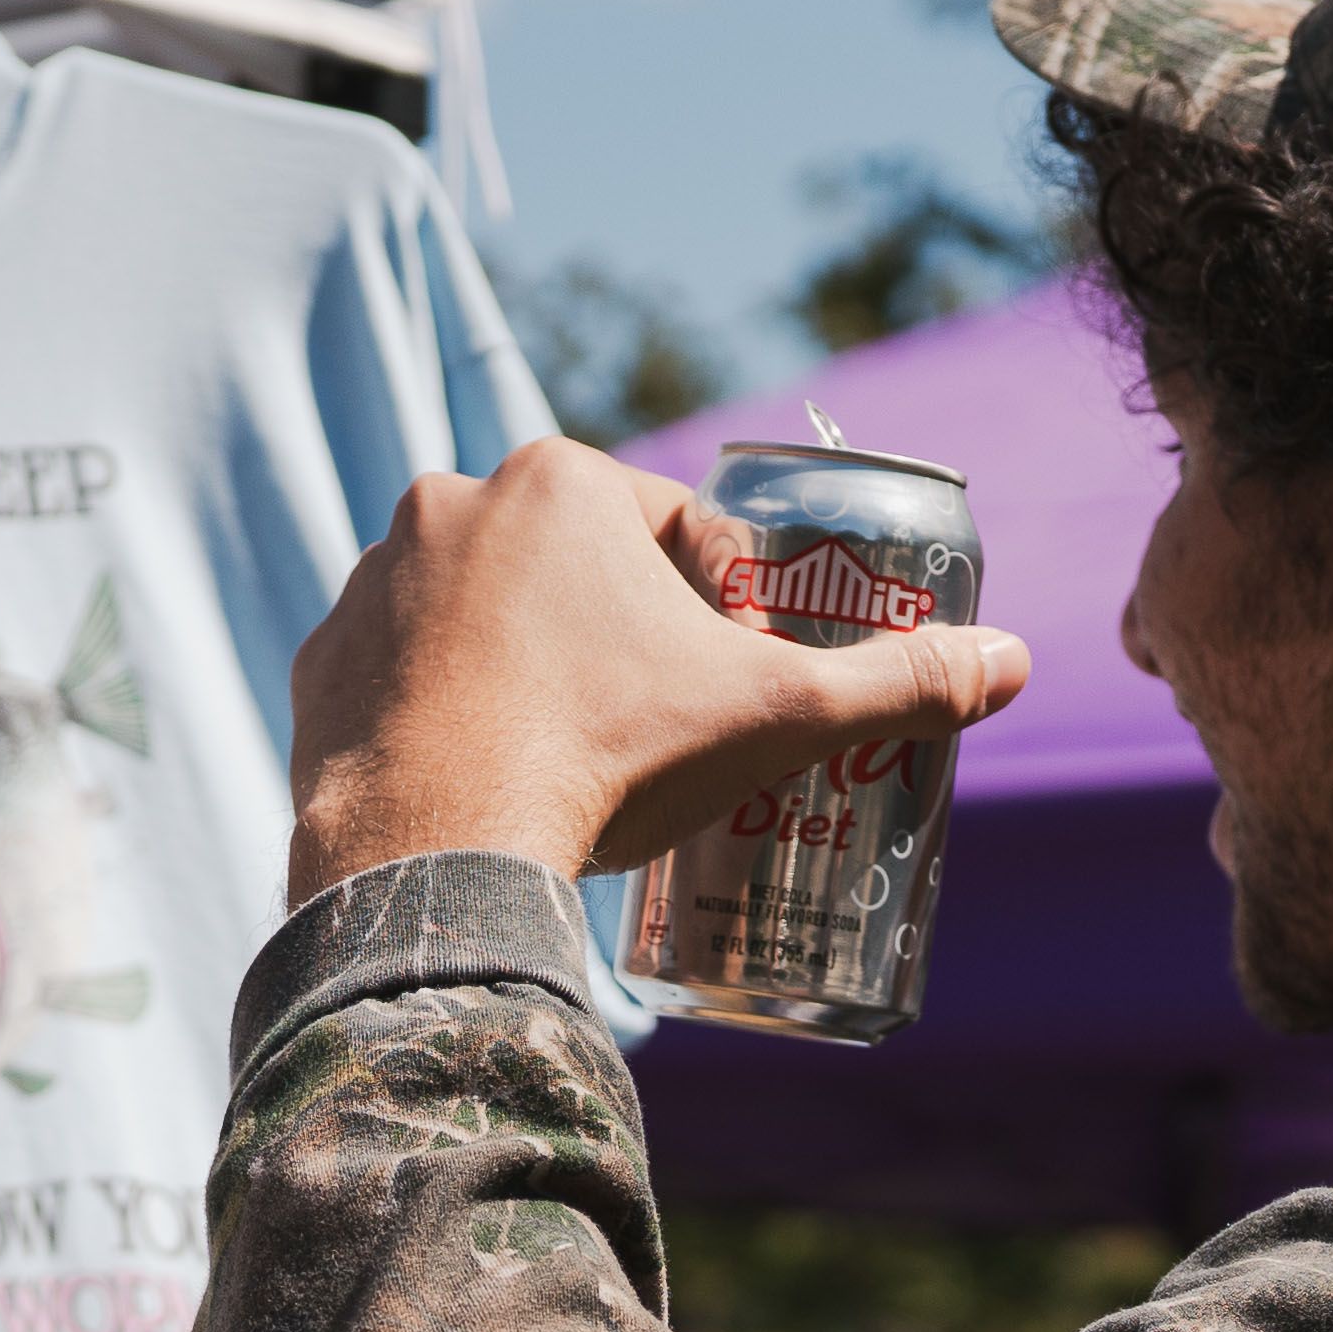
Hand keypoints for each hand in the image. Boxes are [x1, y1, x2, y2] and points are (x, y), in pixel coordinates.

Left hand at [285, 439, 1028, 904]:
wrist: (438, 852)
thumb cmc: (608, 758)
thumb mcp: (775, 717)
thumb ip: (897, 682)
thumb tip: (1013, 663)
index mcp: (561, 479)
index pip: (664, 524)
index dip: (710, 599)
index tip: (722, 673)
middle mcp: (449, 501)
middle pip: (566, 560)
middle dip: (614, 627)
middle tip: (655, 724)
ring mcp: (370, 579)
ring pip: (477, 610)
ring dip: (522, 656)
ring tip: (569, 751)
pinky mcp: (319, 658)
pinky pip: (398, 668)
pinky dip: (439, 705)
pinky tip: (481, 767)